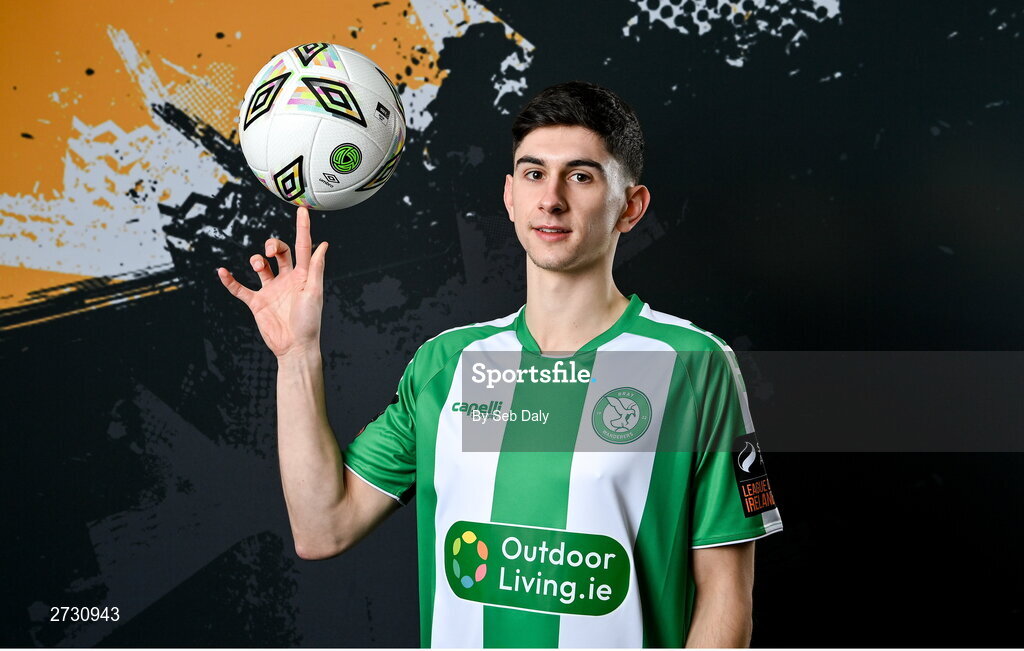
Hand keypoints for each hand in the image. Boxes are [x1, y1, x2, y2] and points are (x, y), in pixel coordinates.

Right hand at [216, 206, 328, 359]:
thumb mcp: (314, 292)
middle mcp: (286, 279)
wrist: (295, 347)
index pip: (302, 246)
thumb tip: (324, 245)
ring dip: (256, 260)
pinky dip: (230, 280)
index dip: (303, 228)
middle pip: (278, 252)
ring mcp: (270, 290)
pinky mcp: (257, 303)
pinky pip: (240, 288)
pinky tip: (222, 272)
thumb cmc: (309, 322)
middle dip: (273, 245)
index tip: (303, 210)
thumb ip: (316, 268)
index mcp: (303, 275)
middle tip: (270, 251)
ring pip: (260, 266)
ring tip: (258, 264)